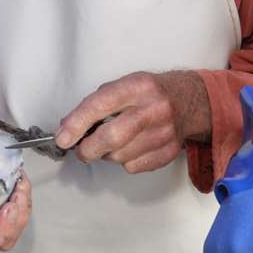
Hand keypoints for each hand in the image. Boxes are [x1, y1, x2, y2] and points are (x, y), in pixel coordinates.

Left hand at [55, 70, 208, 173]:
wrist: (189, 101)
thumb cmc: (149, 94)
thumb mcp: (124, 86)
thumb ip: (96, 104)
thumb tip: (67, 128)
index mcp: (138, 86)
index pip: (101, 104)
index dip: (77, 124)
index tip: (63, 138)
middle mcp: (154, 109)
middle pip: (112, 138)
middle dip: (88, 149)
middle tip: (81, 150)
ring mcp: (164, 132)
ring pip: (119, 156)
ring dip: (107, 154)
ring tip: (114, 142)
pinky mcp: (169, 151)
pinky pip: (133, 167)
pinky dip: (125, 161)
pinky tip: (131, 147)